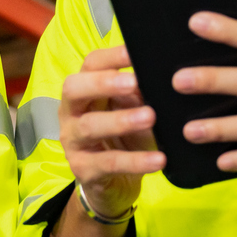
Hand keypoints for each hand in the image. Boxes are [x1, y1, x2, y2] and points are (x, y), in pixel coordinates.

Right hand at [58, 45, 166, 219]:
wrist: (113, 185)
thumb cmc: (124, 139)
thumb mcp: (132, 112)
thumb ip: (140, 94)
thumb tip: (165, 75)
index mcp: (84, 91)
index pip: (90, 65)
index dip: (111, 57)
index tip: (136, 51)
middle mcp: (71, 112)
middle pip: (74, 89)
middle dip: (103, 83)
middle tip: (134, 82)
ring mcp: (74, 141)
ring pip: (90, 126)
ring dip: (121, 120)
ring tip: (151, 117)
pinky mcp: (84, 169)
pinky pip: (108, 163)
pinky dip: (135, 161)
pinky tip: (159, 159)